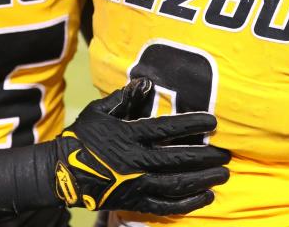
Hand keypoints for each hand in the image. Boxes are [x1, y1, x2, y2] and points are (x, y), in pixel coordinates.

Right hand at [52, 78, 229, 214]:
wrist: (61, 174)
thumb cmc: (82, 138)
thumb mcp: (99, 111)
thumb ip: (124, 98)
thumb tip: (145, 82)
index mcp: (128, 136)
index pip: (167, 129)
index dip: (192, 124)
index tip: (213, 121)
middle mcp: (136, 161)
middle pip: (178, 159)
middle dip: (206, 156)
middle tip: (226, 154)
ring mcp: (136, 185)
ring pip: (177, 184)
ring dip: (203, 180)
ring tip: (223, 175)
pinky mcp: (135, 202)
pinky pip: (166, 206)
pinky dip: (188, 203)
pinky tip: (205, 197)